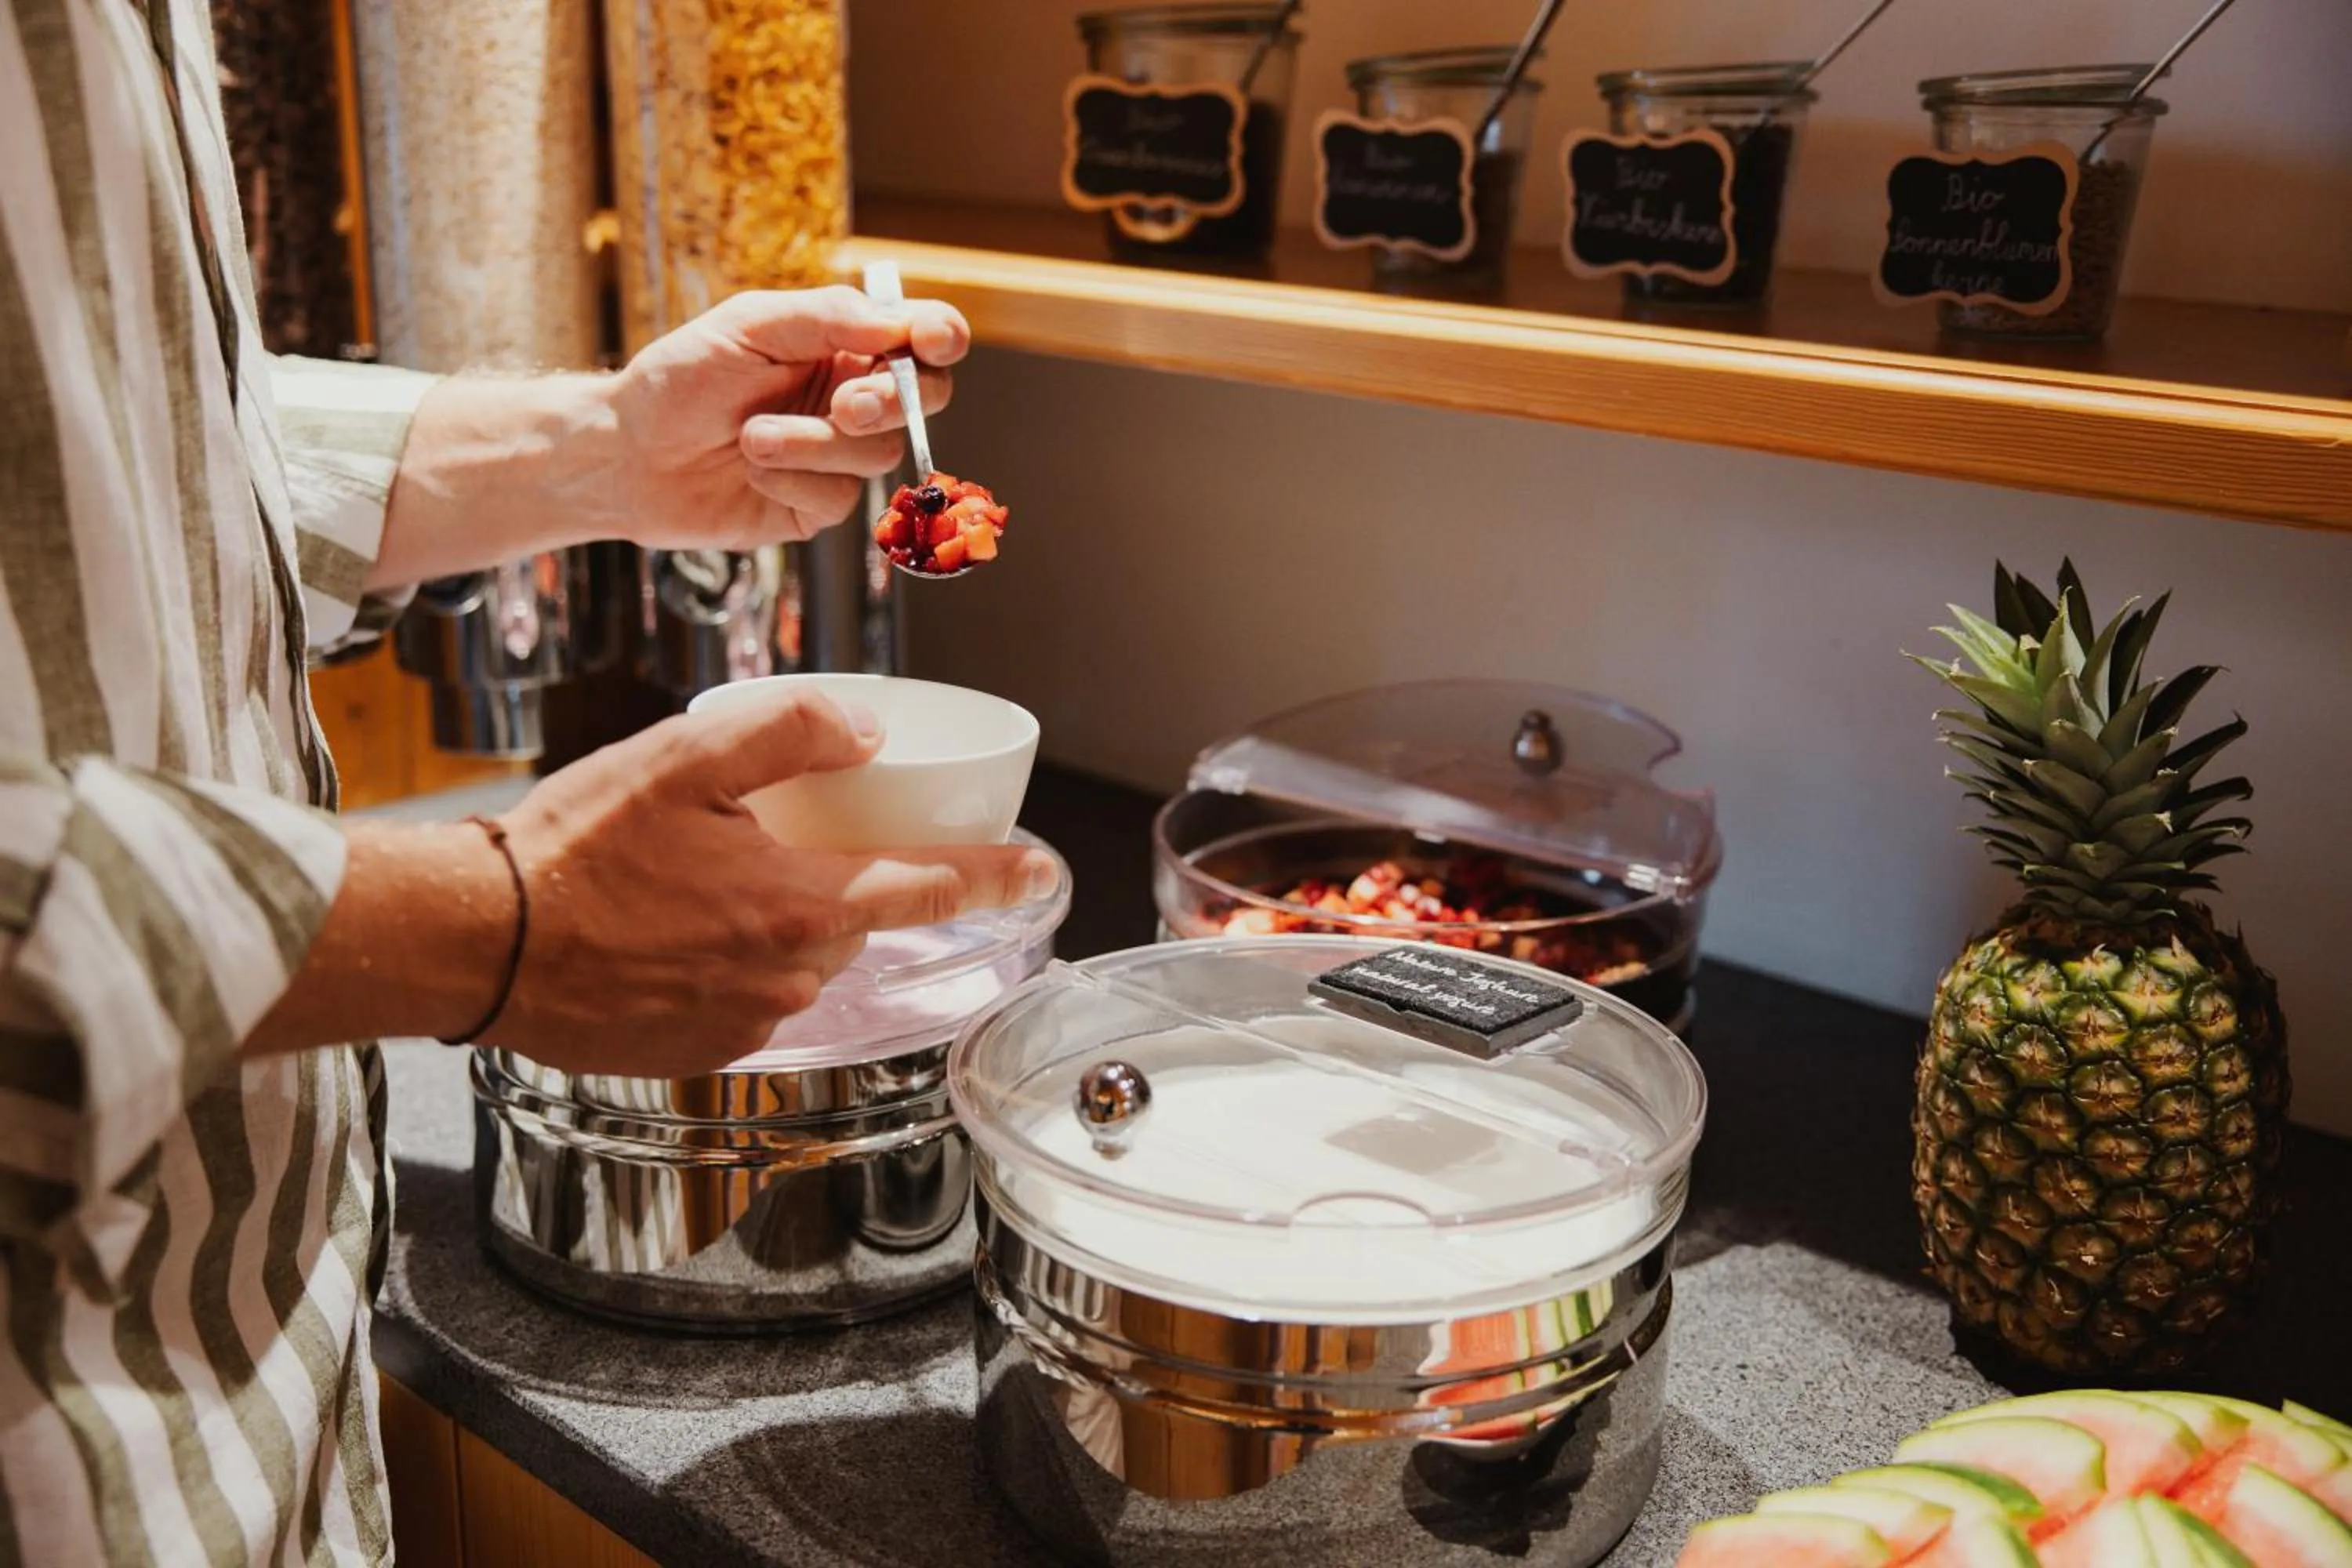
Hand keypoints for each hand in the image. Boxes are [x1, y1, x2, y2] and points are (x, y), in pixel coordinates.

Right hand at [481, 686, 1052, 1074]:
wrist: (477, 944)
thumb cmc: (572, 850)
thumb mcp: (681, 758)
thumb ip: (788, 731)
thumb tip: (870, 731)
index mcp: (799, 908)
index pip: (933, 888)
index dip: (1000, 875)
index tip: (1045, 869)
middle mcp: (789, 978)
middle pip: (854, 918)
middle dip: (831, 877)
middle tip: (759, 836)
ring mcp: (747, 1025)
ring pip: (800, 958)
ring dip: (772, 918)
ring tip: (687, 882)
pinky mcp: (704, 1053)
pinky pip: (748, 996)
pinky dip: (728, 961)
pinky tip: (665, 932)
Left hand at [603, 285, 969, 549]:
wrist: (627, 455)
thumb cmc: (680, 380)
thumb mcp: (749, 325)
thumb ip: (828, 317)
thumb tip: (898, 326)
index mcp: (844, 343)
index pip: (922, 336)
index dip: (940, 337)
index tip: (930, 344)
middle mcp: (852, 397)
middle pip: (926, 399)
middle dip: (891, 403)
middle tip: (845, 406)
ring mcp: (840, 455)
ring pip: (878, 453)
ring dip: (811, 444)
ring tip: (750, 438)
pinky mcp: (819, 505)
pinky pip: (841, 498)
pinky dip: (791, 480)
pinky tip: (750, 470)